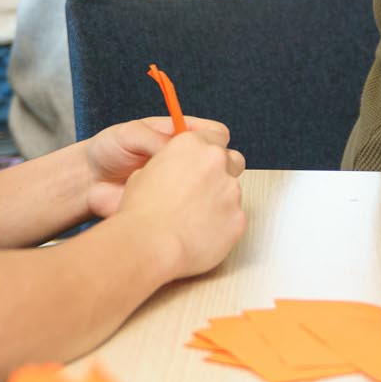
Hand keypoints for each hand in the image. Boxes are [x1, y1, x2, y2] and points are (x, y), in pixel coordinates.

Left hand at [83, 115, 237, 219]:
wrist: (89, 179)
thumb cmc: (109, 150)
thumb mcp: (129, 135)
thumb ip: (154, 139)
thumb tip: (172, 149)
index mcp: (180, 135)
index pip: (216, 134)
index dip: (216, 141)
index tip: (206, 149)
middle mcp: (187, 158)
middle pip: (222, 161)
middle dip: (214, 168)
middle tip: (194, 174)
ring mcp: (184, 183)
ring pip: (212, 188)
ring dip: (200, 190)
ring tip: (174, 192)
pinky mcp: (177, 205)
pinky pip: (194, 209)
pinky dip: (186, 210)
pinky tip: (168, 209)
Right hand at [113, 129, 246, 278]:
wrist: (151, 247)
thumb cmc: (141, 214)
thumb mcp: (142, 175)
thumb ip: (169, 166)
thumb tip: (171, 173)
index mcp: (191, 145)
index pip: (216, 134)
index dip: (211, 148)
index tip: (205, 159)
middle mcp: (215, 162)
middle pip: (232, 159)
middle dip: (222, 171)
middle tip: (202, 189)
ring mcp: (231, 190)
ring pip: (233, 191)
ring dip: (219, 201)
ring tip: (193, 219)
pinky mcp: (239, 217)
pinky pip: (234, 218)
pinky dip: (222, 225)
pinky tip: (200, 234)